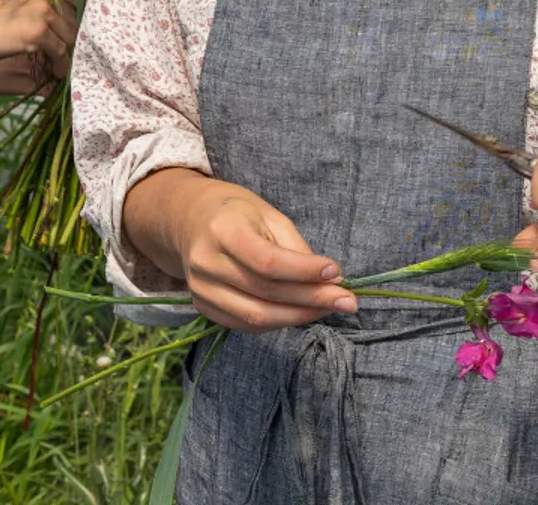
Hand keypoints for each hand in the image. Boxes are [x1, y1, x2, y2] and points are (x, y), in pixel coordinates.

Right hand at [0, 0, 77, 81]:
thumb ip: (35, 0)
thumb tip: (58, 16)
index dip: (77, 14)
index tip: (76, 30)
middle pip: (75, 16)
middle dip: (75, 36)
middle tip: (74, 52)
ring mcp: (43, 11)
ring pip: (71, 35)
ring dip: (71, 52)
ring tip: (66, 64)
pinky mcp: (38, 33)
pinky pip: (61, 51)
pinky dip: (62, 64)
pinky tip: (58, 72)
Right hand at [160, 174, 355, 332]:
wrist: (190, 220)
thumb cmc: (237, 213)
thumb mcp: (269, 216)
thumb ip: (295, 249)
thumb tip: (328, 281)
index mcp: (223, 230)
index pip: (267, 261)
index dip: (304, 271)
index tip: (336, 273)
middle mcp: (206, 263)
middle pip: (266, 292)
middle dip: (312, 299)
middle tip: (347, 301)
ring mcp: (200, 289)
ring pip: (257, 316)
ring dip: (299, 316)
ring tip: (328, 309)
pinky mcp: (202, 306)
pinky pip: (246, 325)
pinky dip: (278, 322)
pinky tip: (300, 312)